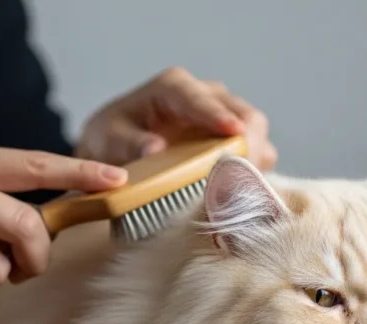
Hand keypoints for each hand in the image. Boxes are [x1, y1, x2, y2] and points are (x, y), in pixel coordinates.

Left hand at [76, 67, 276, 170]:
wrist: (117, 150)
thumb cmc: (112, 139)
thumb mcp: (109, 140)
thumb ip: (129, 143)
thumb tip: (155, 148)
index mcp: (173, 87)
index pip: (201, 98)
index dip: (218, 115)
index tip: (233, 131)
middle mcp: (206, 95)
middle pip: (243, 113)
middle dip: (248, 143)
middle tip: (243, 176)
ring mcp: (224, 116)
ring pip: (256, 132)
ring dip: (255, 160)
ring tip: (245, 189)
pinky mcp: (233, 140)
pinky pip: (257, 151)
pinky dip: (255, 170)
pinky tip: (245, 192)